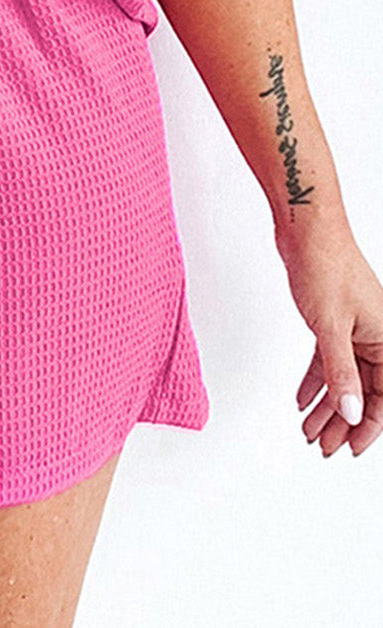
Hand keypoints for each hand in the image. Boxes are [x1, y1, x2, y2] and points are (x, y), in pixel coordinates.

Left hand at [275, 217, 382, 457]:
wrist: (306, 228)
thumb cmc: (326, 264)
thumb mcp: (331, 327)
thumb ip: (341, 374)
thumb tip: (352, 413)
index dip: (367, 428)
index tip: (349, 449)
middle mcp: (376, 336)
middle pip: (364, 391)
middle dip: (343, 422)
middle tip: (323, 446)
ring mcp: (354, 327)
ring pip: (344, 377)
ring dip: (327, 404)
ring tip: (309, 430)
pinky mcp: (333, 318)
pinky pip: (329, 358)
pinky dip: (316, 379)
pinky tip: (303, 399)